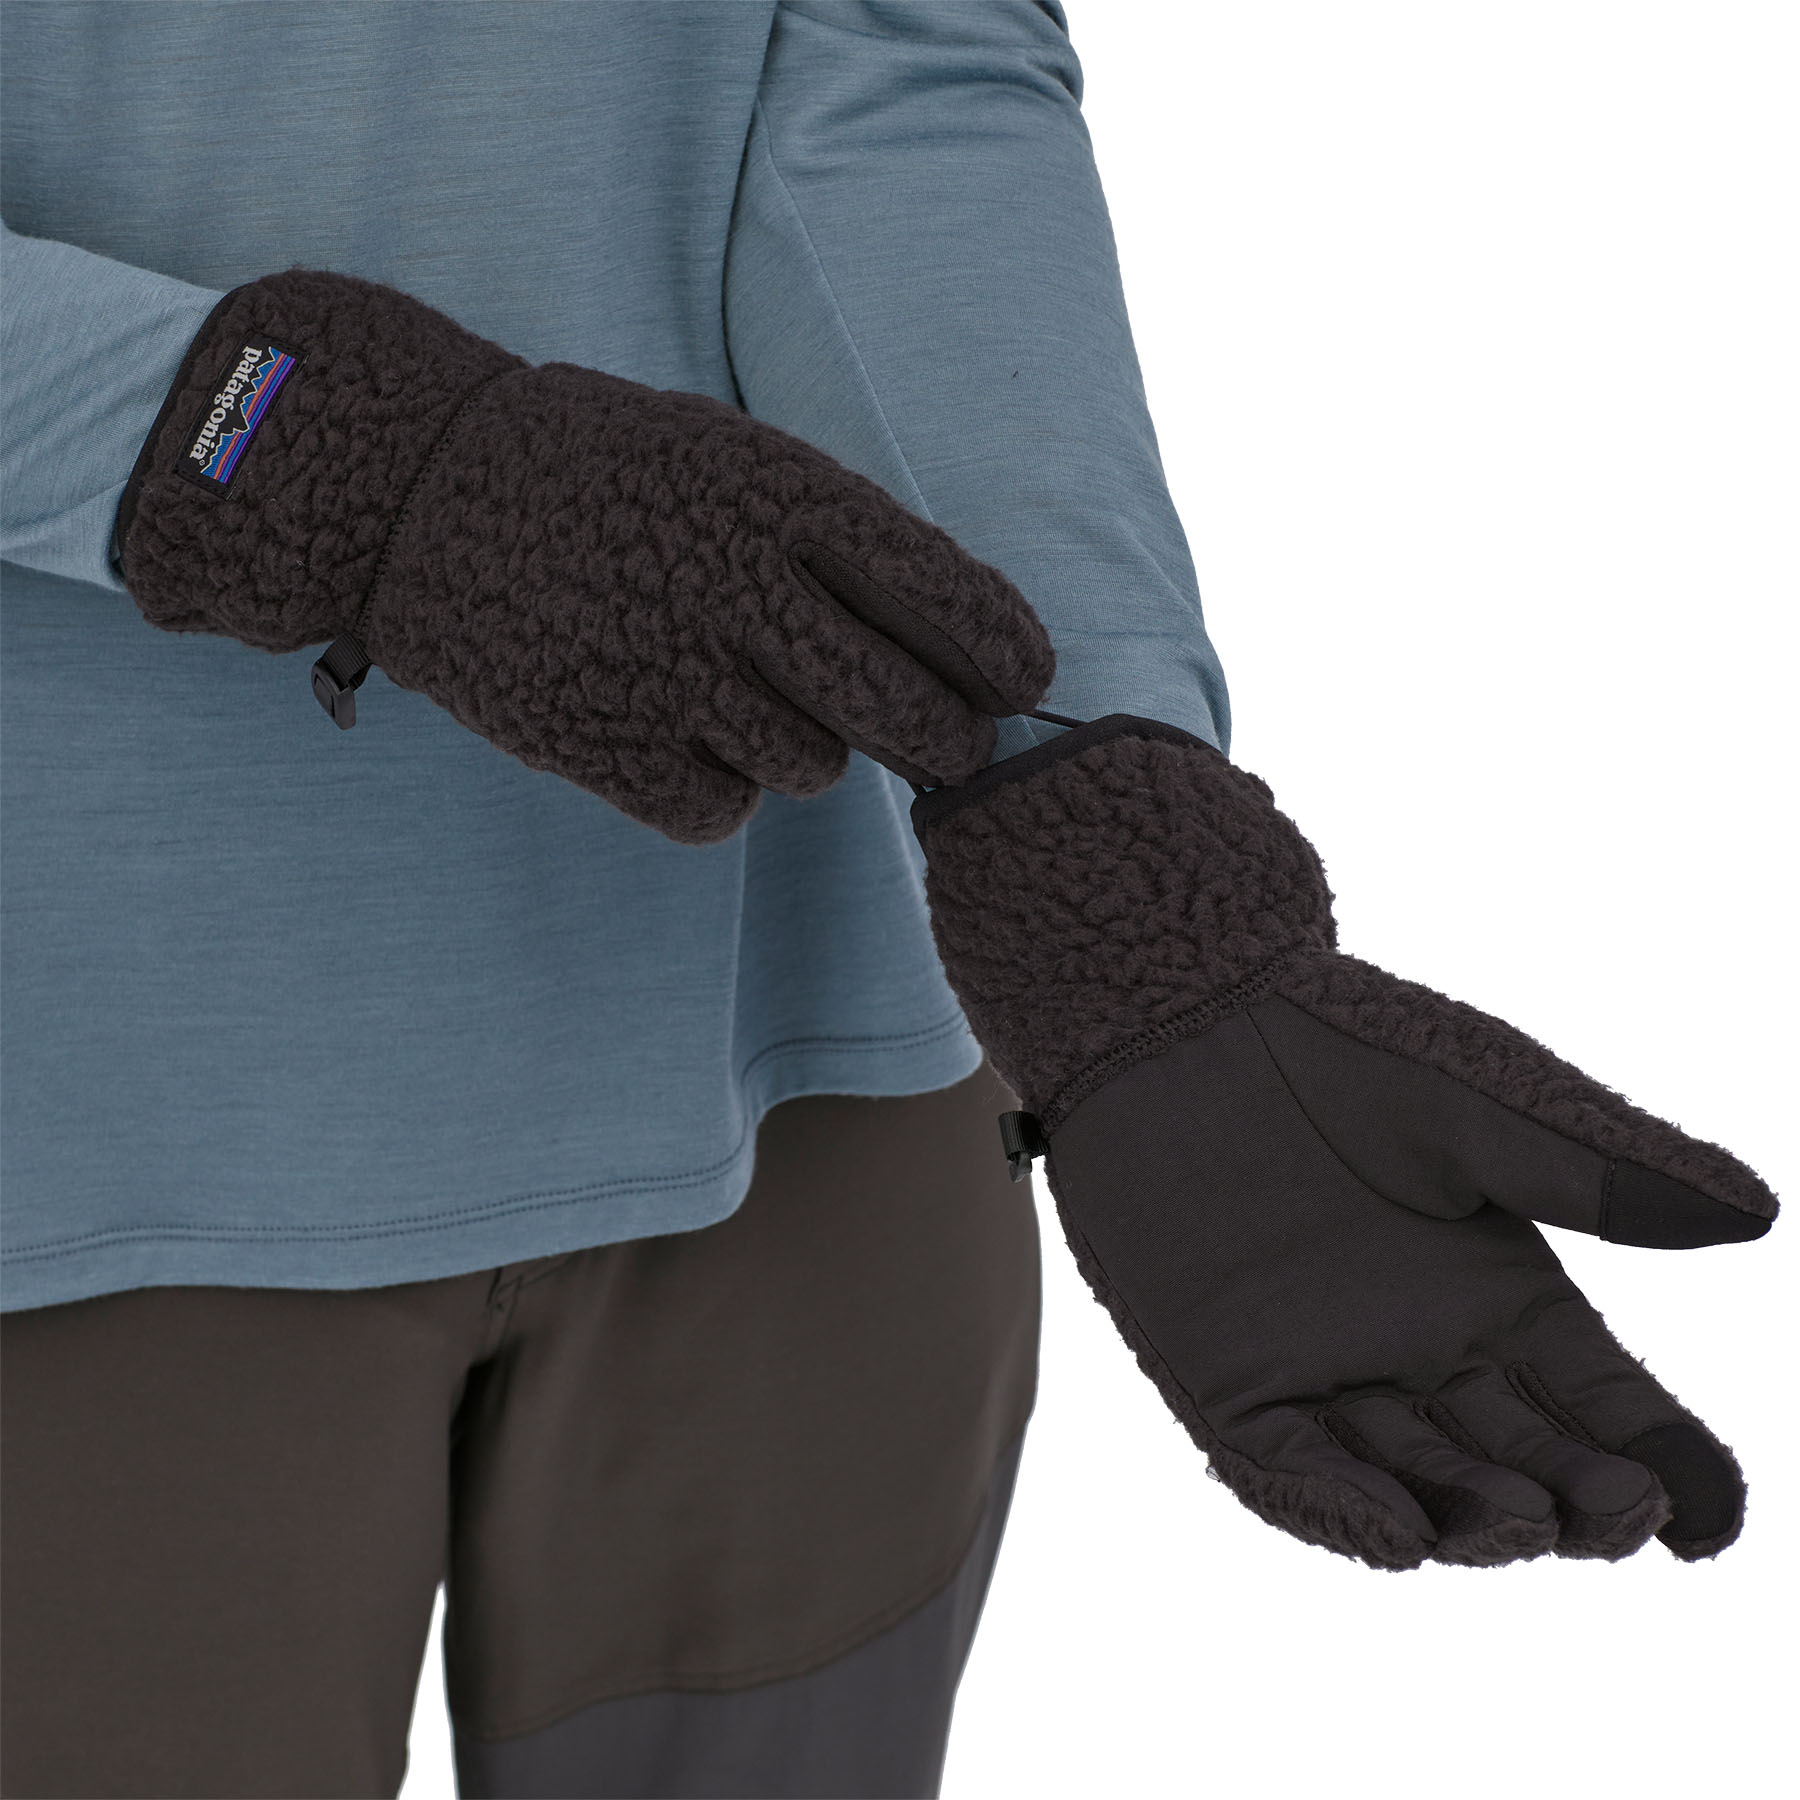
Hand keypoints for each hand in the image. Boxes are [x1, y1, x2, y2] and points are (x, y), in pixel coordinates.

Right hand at [116, 270, 1052, 842]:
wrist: (411, 487)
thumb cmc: (595, 471)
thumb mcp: (724, 455)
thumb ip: (830, 538)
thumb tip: (957, 638)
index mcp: (778, 495)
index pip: (940, 591)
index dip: (1001, 650)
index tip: (1026, 681)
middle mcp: (736, 584)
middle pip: (905, 712)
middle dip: (944, 737)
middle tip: (945, 741)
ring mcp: (667, 669)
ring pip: (813, 769)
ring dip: (799, 749)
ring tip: (732, 695)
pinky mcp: (601, 745)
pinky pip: (720, 813)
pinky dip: (712, 791)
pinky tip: (669, 735)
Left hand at [914, 716, 1775, 1565]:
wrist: (1179, 1014)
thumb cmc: (1333, 1041)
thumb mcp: (1479, 1102)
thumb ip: (1594, 1167)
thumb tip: (1754, 1213)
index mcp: (1499, 1291)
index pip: (1603, 1405)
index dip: (1666, 1467)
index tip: (1713, 1525)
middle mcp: (1421, 1349)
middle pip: (1521, 1462)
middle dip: (1576, 1504)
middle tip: (1614, 1512)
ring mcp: (1322, 1371)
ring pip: (1414, 1486)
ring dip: (1470, 1521)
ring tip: (1517, 1525)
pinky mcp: (1224, 1378)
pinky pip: (1285, 1469)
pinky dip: (1338, 1510)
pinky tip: (1396, 1534)